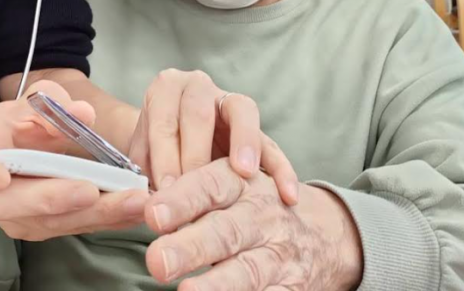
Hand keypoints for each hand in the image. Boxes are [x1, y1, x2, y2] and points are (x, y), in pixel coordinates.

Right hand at [0, 80, 150, 240]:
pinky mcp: (46, 228)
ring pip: (51, 223)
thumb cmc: (7, 129)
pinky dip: (108, 218)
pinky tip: (135, 208)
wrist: (6, 159)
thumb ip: (47, 102)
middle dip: (53, 199)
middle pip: (10, 205)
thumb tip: (80, 112)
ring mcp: (15, 218)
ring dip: (94, 213)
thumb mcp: (22, 103)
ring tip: (132, 199)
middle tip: (89, 190)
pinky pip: (76, 226)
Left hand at [128, 70, 298, 203]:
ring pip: (241, 111)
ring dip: (243, 142)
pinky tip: (286, 194)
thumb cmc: (157, 153)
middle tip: (195, 189)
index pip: (163, 117)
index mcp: (165, 88)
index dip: (163, 154)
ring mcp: (229, 101)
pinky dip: (280, 168)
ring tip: (244, 173)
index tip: (165, 189)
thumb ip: (145, 174)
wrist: (176, 147)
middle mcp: (197, 86)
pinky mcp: (257, 126)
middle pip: (199, 112)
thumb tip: (153, 199)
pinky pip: (271, 142)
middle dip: (195, 153)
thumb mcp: (144, 159)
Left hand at [144, 158, 363, 290]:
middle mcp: (262, 216)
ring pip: (248, 270)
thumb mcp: (231, 185)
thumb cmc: (253, 205)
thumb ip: (190, 192)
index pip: (209, 187)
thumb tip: (140, 205)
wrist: (324, 233)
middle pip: (225, 231)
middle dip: (191, 247)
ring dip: (218, 284)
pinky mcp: (291, 287)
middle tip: (156, 261)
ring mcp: (278, 254)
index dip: (181, 200)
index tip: (152, 214)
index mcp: (241, 182)